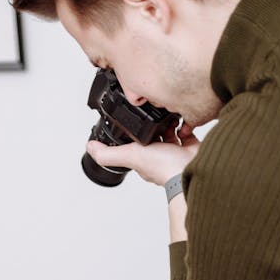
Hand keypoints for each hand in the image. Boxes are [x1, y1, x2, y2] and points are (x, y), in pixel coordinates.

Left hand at [85, 122, 199, 186]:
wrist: (189, 167)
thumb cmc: (164, 167)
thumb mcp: (130, 156)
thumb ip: (109, 154)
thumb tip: (89, 148)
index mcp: (143, 158)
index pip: (135, 143)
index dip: (133, 132)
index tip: (133, 118)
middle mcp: (159, 155)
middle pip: (153, 135)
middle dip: (153, 124)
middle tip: (153, 112)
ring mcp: (175, 151)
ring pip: (170, 131)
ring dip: (169, 122)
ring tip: (167, 114)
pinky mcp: (190, 146)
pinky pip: (187, 131)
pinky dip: (185, 124)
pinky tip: (181, 120)